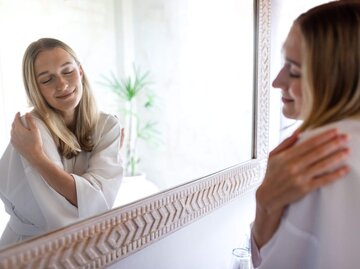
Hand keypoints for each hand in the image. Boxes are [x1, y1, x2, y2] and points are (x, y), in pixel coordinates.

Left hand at [11, 112, 43, 162]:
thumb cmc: (36, 142)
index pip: (16, 119)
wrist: (33, 155)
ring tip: (19, 125)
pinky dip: (14, 133)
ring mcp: (13, 139)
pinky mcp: (13, 144)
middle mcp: (13, 133)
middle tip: (19, 118)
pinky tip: (18, 134)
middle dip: (15, 120)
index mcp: (18, 129)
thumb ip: (30, 121)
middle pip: (13, 124)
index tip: (19, 112)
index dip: (17, 115)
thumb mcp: (35, 130)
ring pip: (12, 130)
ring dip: (14, 127)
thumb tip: (27, 113)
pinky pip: (12, 136)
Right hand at [253, 128, 349, 247]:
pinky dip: (335, 174)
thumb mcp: (272, 156)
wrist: (267, 196)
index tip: (335, 131)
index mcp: (286, 156)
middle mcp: (294, 166)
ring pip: (323, 165)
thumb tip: (299, 131)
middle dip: (334, 143)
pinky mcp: (305, 188)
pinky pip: (323, 180)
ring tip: (347, 151)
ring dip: (337, 157)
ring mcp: (300, 178)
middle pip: (318, 152)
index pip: (309, 143)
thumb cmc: (270, 175)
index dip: (323, 136)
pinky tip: (344, 169)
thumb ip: (285, 143)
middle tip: (346, 137)